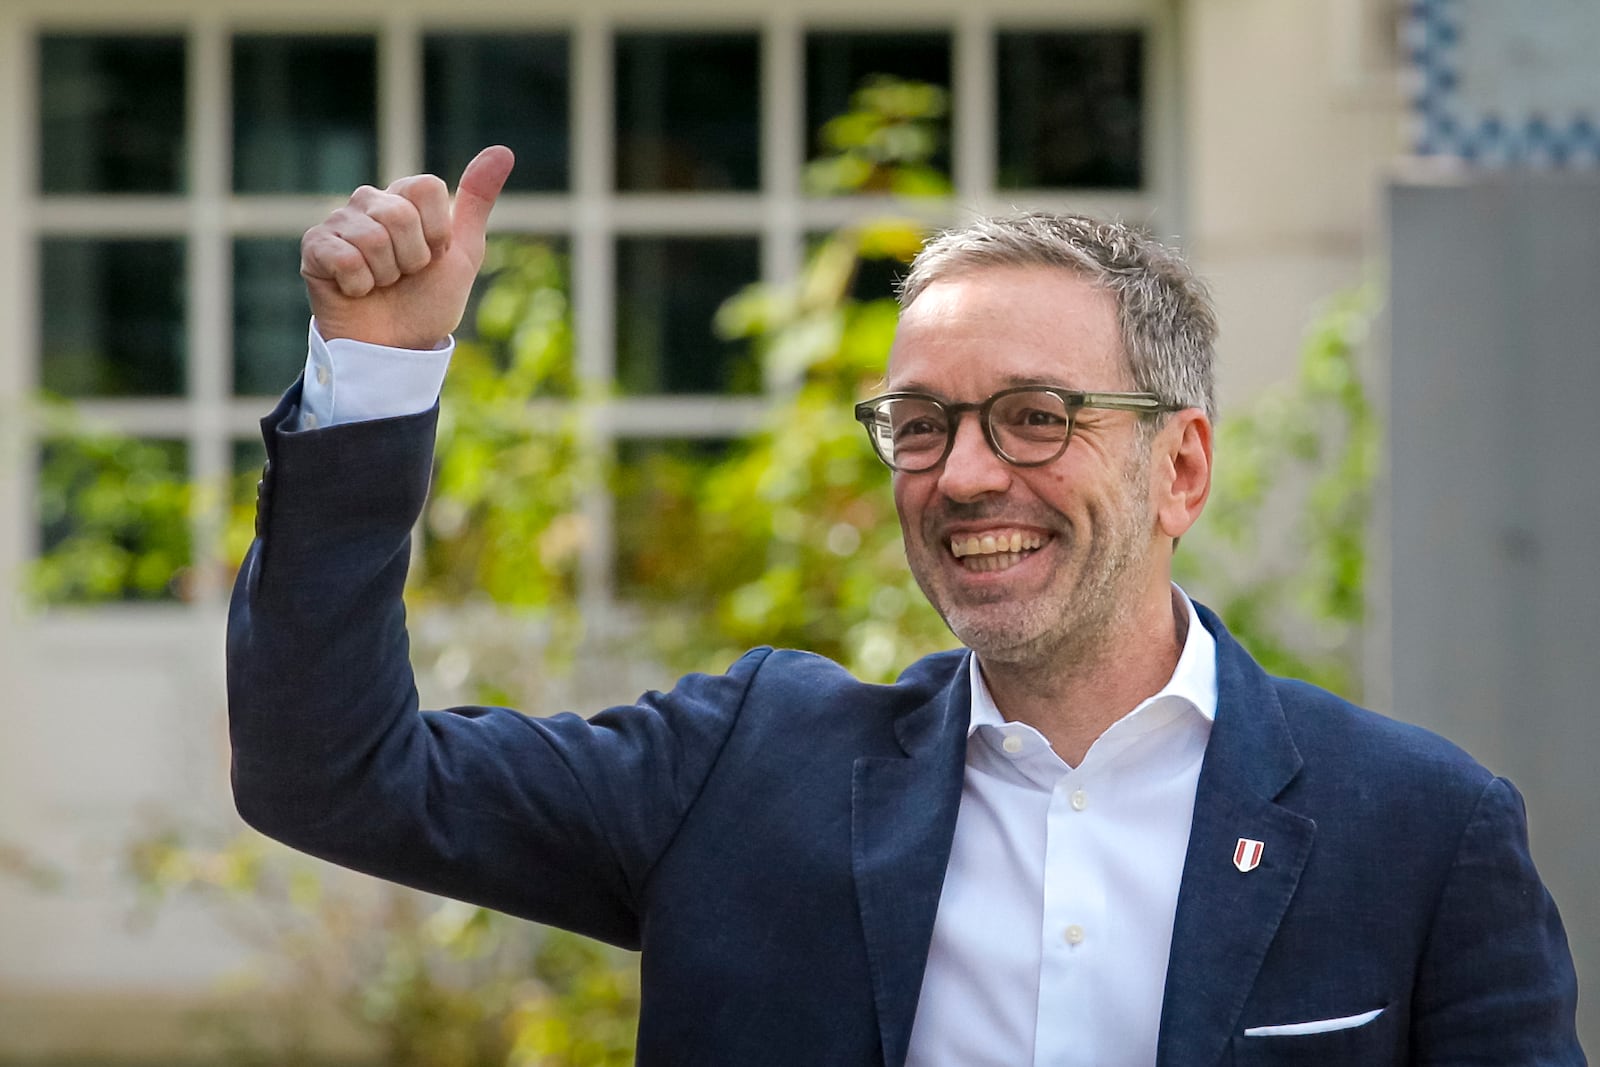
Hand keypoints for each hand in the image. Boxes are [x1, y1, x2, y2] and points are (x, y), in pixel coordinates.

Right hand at [299, 146, 514, 349]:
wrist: (397, 347)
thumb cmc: (428, 302)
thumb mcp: (463, 253)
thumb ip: (477, 200)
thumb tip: (503, 150)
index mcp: (404, 198)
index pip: (426, 186)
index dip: (437, 231)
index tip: (434, 255)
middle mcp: (369, 202)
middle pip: (400, 213)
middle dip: (412, 259)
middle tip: (404, 276)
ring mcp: (338, 222)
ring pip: (373, 238)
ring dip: (386, 276)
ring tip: (380, 285)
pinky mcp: (314, 247)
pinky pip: (344, 257)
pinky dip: (359, 285)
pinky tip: (355, 291)